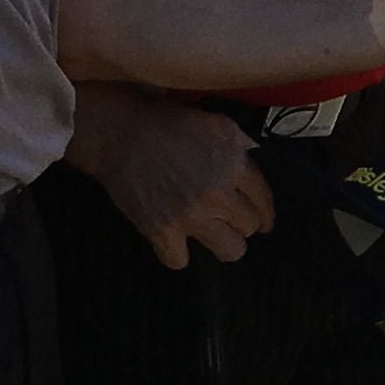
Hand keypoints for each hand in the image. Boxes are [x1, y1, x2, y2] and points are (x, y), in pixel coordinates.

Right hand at [72, 91, 272, 269]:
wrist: (119, 133)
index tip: (262, 221)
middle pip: (249, 227)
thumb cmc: (166, 123)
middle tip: (227, 218)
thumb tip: (254, 156)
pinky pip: (180, 261)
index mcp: (234, 165)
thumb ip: (240, 144)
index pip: (264, 201)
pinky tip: (174, 241)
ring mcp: (192, 216)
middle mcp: (219, 194)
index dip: (264, 212)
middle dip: (240, 222)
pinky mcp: (163, 232)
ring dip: (222, 243)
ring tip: (211, 234)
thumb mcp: (215, 123)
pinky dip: (176, 254)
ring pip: (230, 251)